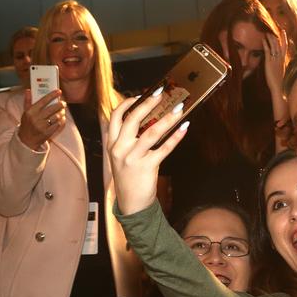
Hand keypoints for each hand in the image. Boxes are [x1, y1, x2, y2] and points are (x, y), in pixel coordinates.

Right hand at [18, 89, 66, 149]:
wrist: (26, 139)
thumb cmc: (27, 124)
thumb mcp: (25, 112)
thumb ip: (27, 101)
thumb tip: (28, 90)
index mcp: (31, 112)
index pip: (43, 101)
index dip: (52, 95)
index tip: (59, 91)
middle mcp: (36, 118)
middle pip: (52, 108)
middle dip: (60, 104)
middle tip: (63, 102)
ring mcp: (42, 126)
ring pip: (57, 116)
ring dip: (62, 112)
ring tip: (62, 110)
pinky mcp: (47, 132)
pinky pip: (58, 124)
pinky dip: (62, 120)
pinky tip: (62, 118)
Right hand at [108, 93, 188, 214]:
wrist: (131, 203)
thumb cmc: (129, 176)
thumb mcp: (121, 156)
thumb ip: (126, 139)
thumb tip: (144, 118)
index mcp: (112, 144)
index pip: (115, 117)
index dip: (127, 104)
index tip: (140, 95)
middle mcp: (120, 149)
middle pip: (133, 120)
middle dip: (148, 104)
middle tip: (161, 93)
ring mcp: (133, 158)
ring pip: (151, 132)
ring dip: (167, 119)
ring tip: (179, 109)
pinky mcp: (147, 167)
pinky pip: (164, 148)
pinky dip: (176, 137)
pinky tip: (184, 128)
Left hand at [262, 30, 287, 93]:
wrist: (279, 88)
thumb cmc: (280, 84)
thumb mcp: (281, 74)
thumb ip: (280, 68)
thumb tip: (279, 67)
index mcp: (283, 61)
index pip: (285, 48)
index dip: (284, 40)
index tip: (284, 33)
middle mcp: (280, 59)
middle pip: (280, 45)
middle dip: (279, 37)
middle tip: (278, 29)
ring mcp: (275, 60)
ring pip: (274, 46)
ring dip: (271, 38)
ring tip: (268, 32)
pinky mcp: (269, 63)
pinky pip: (268, 51)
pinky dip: (265, 44)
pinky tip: (263, 39)